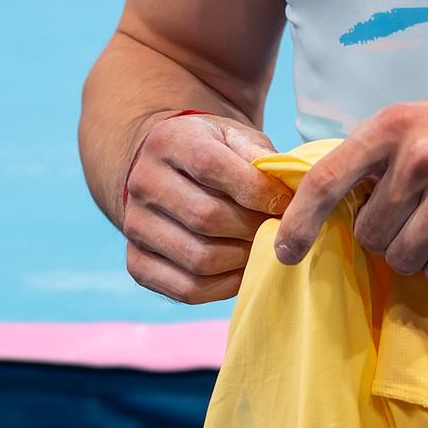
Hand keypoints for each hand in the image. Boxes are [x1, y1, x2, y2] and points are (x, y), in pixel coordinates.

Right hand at [120, 112, 291, 304]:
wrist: (170, 171)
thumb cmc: (216, 153)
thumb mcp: (236, 138)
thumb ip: (261, 158)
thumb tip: (292, 193)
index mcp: (168, 140)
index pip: (210, 166)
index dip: (256, 189)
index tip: (287, 202)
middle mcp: (142, 182)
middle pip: (205, 217)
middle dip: (253, 228)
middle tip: (280, 231)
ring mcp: (134, 225)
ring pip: (199, 258)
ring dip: (243, 260)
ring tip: (264, 248)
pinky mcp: (136, 262)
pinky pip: (187, 289)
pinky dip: (225, 287)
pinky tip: (243, 270)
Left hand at [272, 86, 427, 285]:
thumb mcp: (420, 122)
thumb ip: (376, 160)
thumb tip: (327, 211)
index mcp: (393, 127)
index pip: (327, 180)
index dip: (299, 222)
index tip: (284, 252)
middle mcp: (421, 157)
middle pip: (369, 234)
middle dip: (388, 235)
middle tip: (421, 211)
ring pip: (404, 258)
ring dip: (421, 252)